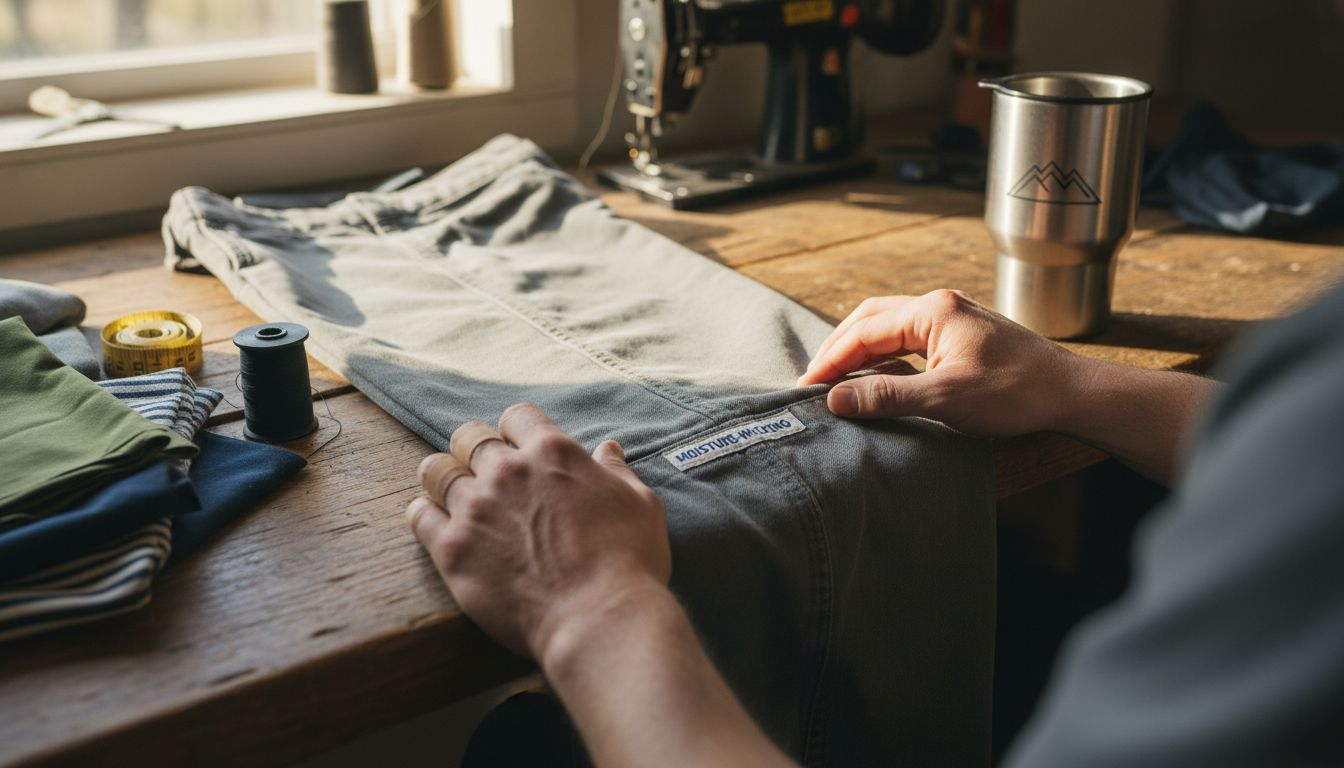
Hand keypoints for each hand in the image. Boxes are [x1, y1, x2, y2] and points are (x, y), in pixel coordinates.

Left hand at [406, 404, 670, 661]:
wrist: (598, 620)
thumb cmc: (628, 563)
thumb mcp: (640, 505)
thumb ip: (617, 472)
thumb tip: (607, 450)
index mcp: (553, 453)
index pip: (517, 416)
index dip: (517, 430)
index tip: (518, 447)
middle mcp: (507, 471)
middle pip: (469, 437)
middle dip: (474, 449)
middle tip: (482, 471)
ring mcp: (475, 508)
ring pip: (436, 471)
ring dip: (444, 477)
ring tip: (450, 493)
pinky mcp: (452, 548)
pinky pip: (419, 516)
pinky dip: (424, 514)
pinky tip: (433, 521)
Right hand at [797, 289, 1088, 436]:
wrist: (1070, 394)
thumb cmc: (1015, 393)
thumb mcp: (944, 397)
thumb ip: (886, 396)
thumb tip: (836, 399)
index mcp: (932, 310)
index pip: (863, 331)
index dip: (831, 359)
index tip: (807, 387)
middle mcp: (940, 306)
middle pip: (872, 320)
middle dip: (839, 348)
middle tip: (815, 381)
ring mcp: (953, 319)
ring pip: (891, 329)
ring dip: (861, 352)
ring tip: (838, 381)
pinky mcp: (963, 337)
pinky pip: (910, 341)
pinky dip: (886, 359)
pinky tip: (877, 381)